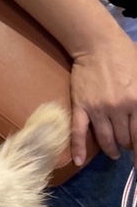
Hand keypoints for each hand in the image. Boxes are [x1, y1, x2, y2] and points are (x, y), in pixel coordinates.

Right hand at [70, 34, 136, 167]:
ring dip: (111, 149)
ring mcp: (98, 110)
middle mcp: (118, 108)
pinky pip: (79, 133)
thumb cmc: (126, 57)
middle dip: (127, 145)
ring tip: (114, 153)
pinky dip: (78, 149)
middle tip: (127, 146)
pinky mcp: (81, 108)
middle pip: (124, 139)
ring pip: (106, 139)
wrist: (97, 45)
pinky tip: (79, 162)